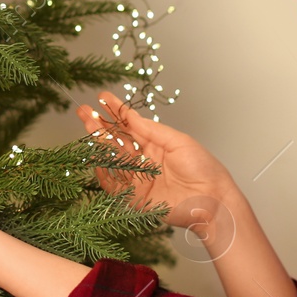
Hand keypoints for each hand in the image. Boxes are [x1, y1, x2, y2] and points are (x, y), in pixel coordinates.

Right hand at [75, 91, 238, 232]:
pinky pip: (113, 184)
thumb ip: (151, 130)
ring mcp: (138, 178)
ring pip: (112, 157)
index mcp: (156, 144)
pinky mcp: (134, 197)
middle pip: (117, 140)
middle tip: (84, 109)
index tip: (103, 97)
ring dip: (98, 141)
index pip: (131, 125)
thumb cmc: (204, 169)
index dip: (116, 111)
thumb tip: (131, 116)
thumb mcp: (178, 141)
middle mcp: (144, 160)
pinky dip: (102, 171)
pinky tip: (95, 155)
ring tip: (87, 123)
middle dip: (100, 124)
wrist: (213, 199)